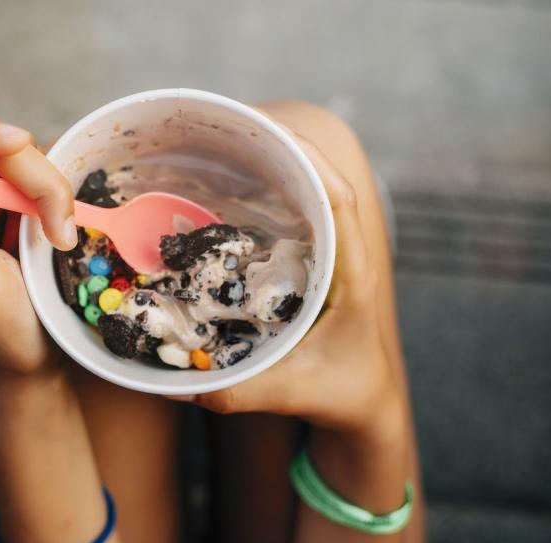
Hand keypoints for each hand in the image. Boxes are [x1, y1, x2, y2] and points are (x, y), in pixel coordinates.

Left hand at [0, 113, 77, 375]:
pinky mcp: (8, 207)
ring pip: (12, 156)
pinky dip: (55, 195)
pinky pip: (32, 175)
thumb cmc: (3, 335)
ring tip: (61, 237)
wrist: (35, 360)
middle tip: (58, 222)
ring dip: (47, 188)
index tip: (17, 145)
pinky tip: (61, 232)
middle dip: (26, 171)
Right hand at [173, 128, 398, 432]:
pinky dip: (278, 192)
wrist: (367, 406)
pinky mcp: (320, 267)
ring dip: (285, 166)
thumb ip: (243, 391)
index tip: (277, 138)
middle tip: (241, 127)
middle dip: (291, 150)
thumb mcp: (294, 393)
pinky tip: (242, 187)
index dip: (314, 166)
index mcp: (356, 278)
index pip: (343, 205)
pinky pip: (303, 216)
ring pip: (317, 196)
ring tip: (238, 144)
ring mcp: (335, 259)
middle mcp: (348, 258)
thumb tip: (184, 386)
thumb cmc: (343, 395)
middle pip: (329, 185)